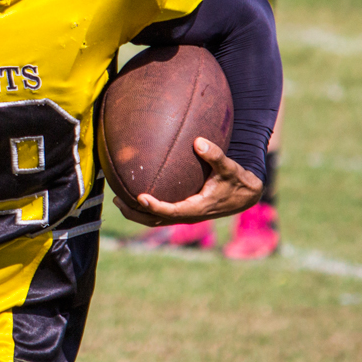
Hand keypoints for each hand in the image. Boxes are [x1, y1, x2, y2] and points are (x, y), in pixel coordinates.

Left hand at [114, 137, 262, 226]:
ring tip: (117, 200)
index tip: (140, 197)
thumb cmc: (236, 180)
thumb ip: (215, 155)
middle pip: (156, 220)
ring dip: (136, 213)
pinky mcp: (184, 212)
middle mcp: (188, 215)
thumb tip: (198, 141)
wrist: (244, 195)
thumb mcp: (229, 168)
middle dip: (135, 213)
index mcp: (197, 208)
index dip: (155, 206)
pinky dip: (145, 209)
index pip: (171, 211)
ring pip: (155, 220)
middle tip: (117, 200)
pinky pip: (160, 214)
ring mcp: (185, 215)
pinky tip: (134, 196)